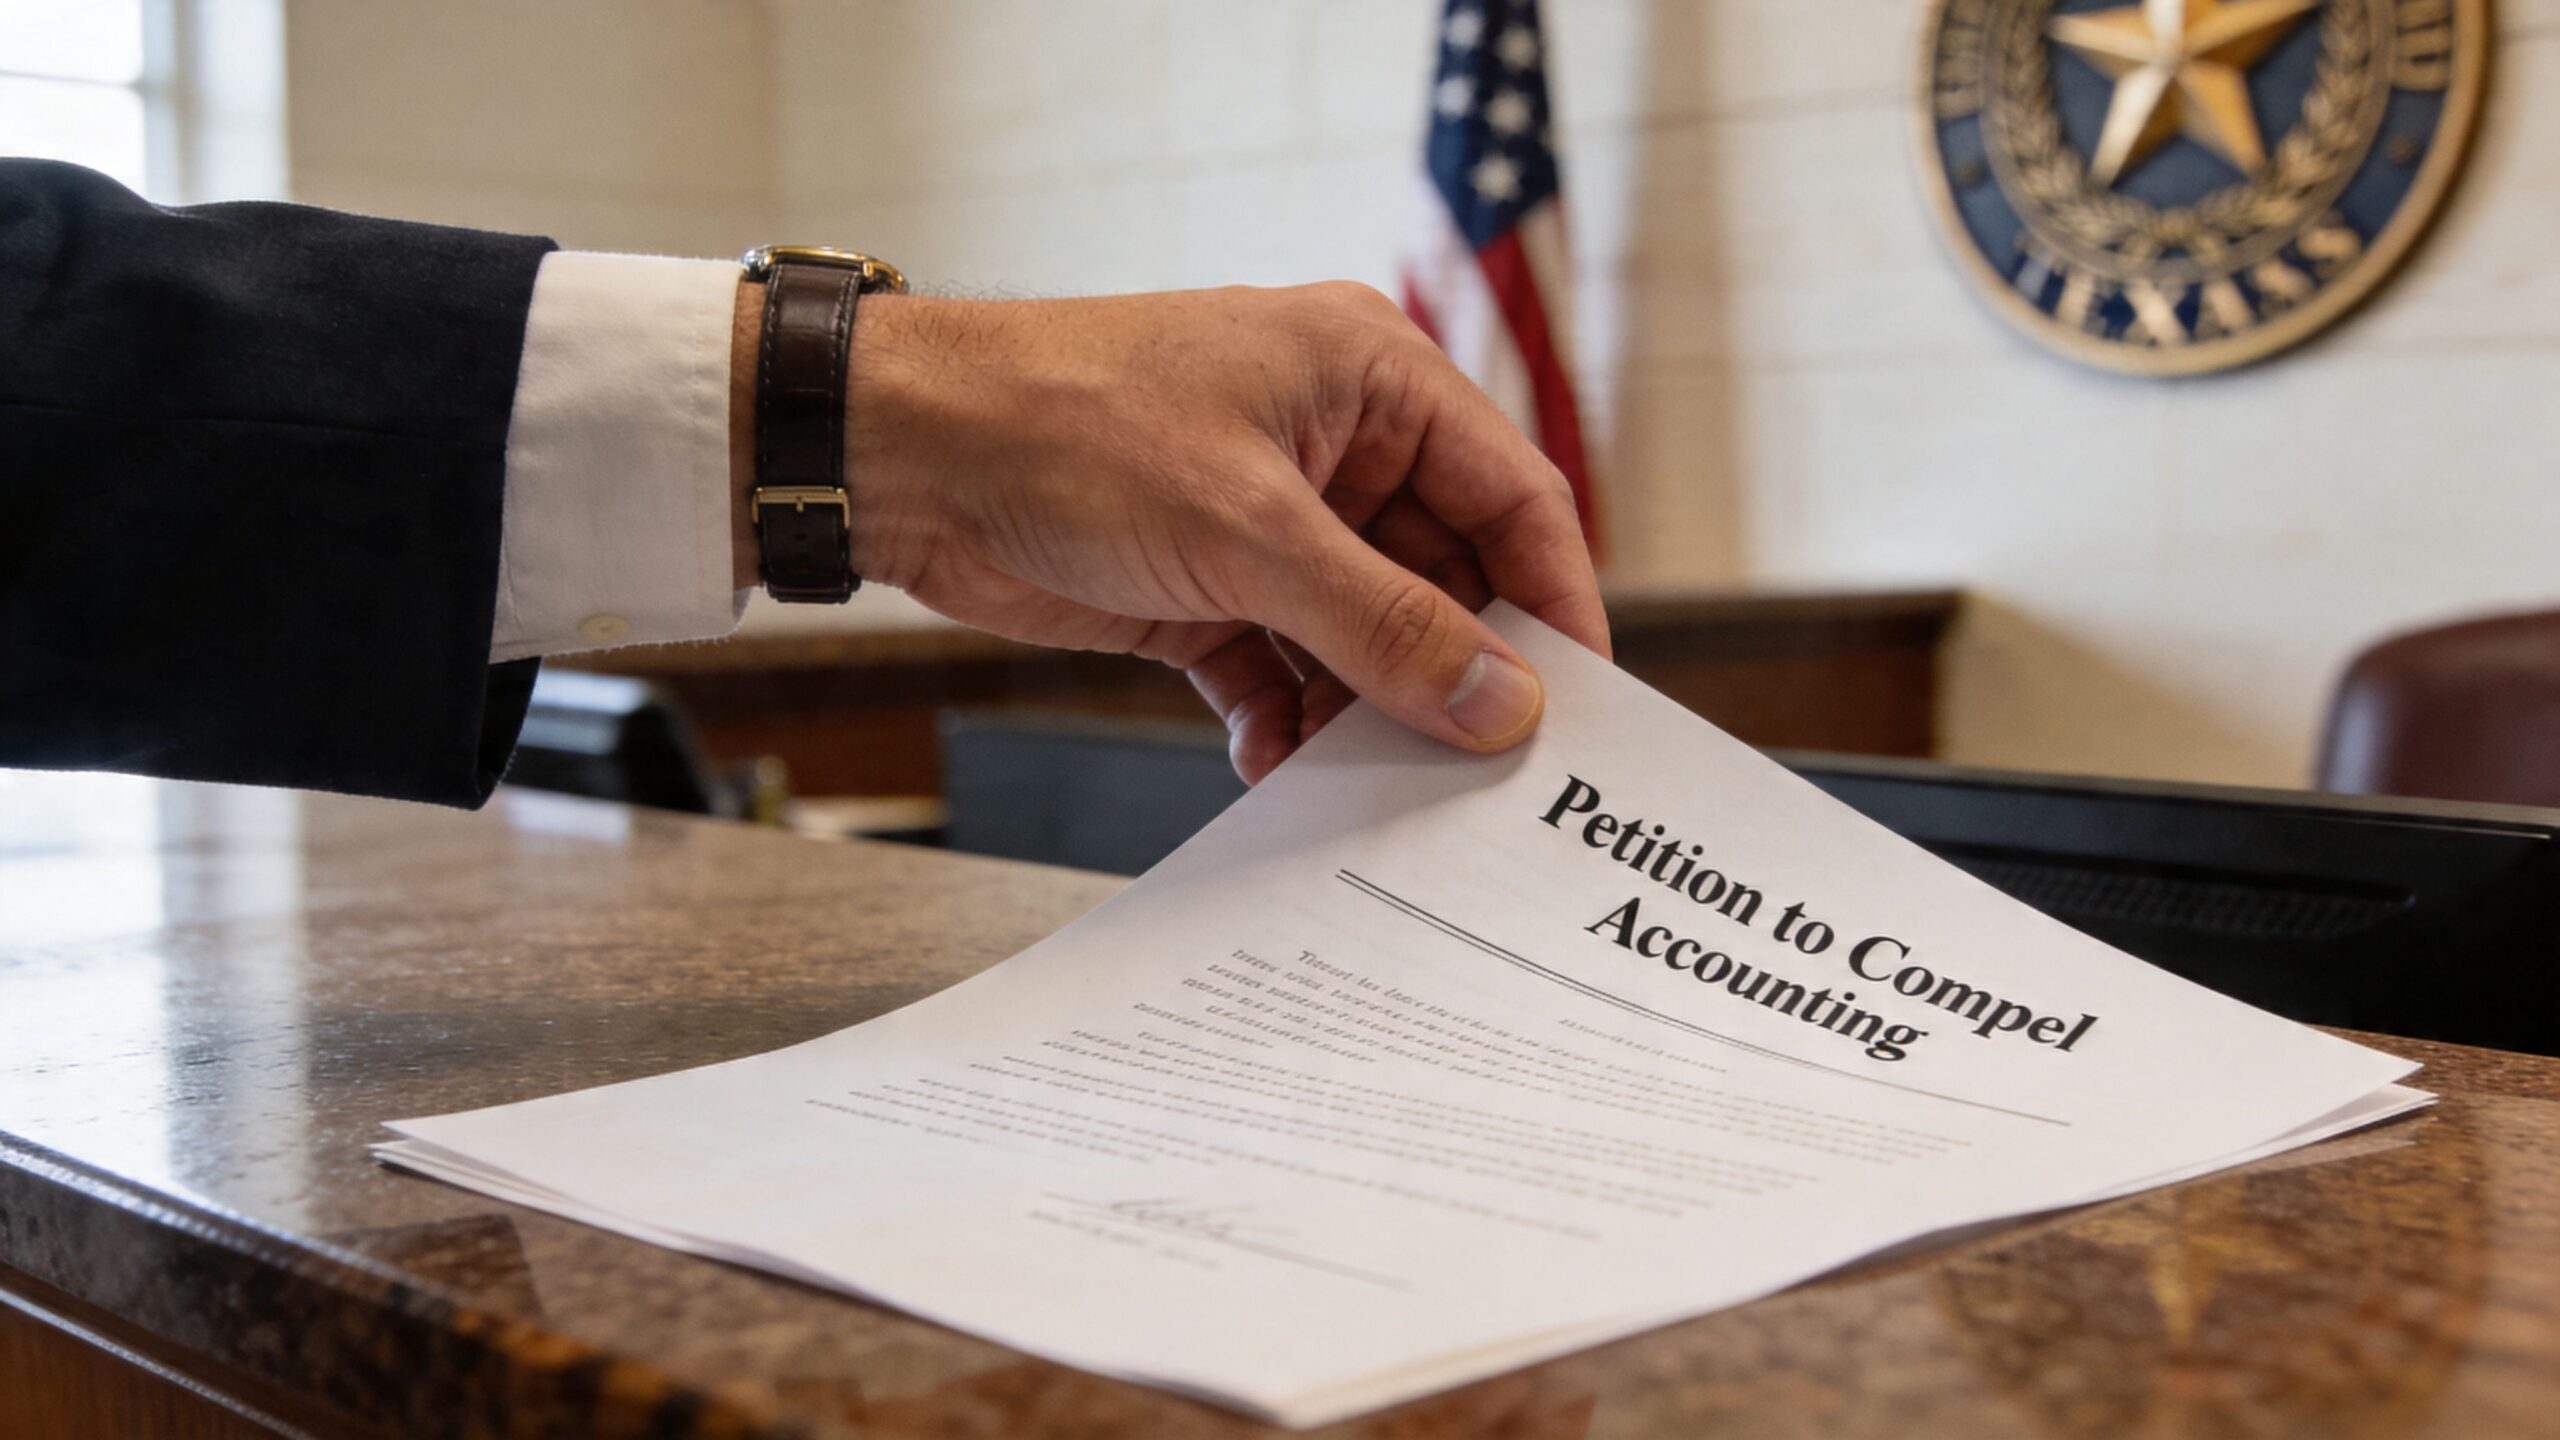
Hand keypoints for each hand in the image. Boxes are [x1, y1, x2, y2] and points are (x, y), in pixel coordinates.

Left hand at [734, 282, 1610, 782]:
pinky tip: (1276, 771)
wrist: (902, 454)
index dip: (1555, 603)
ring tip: (1373, 791)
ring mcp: (1269, 520)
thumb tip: (1502, 702)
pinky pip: (1281, 668)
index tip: (1581, 708)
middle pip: (1443, 579)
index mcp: (1371, 379)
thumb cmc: (1068, 427)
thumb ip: (1382, 623)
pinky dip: (1285, 722)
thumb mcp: (1248, 531)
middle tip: (1480, 775)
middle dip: (1452, 675)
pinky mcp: (1205, 585)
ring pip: (1362, 636)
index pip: (1512, 497)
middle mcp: (1335, 445)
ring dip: (1364, 713)